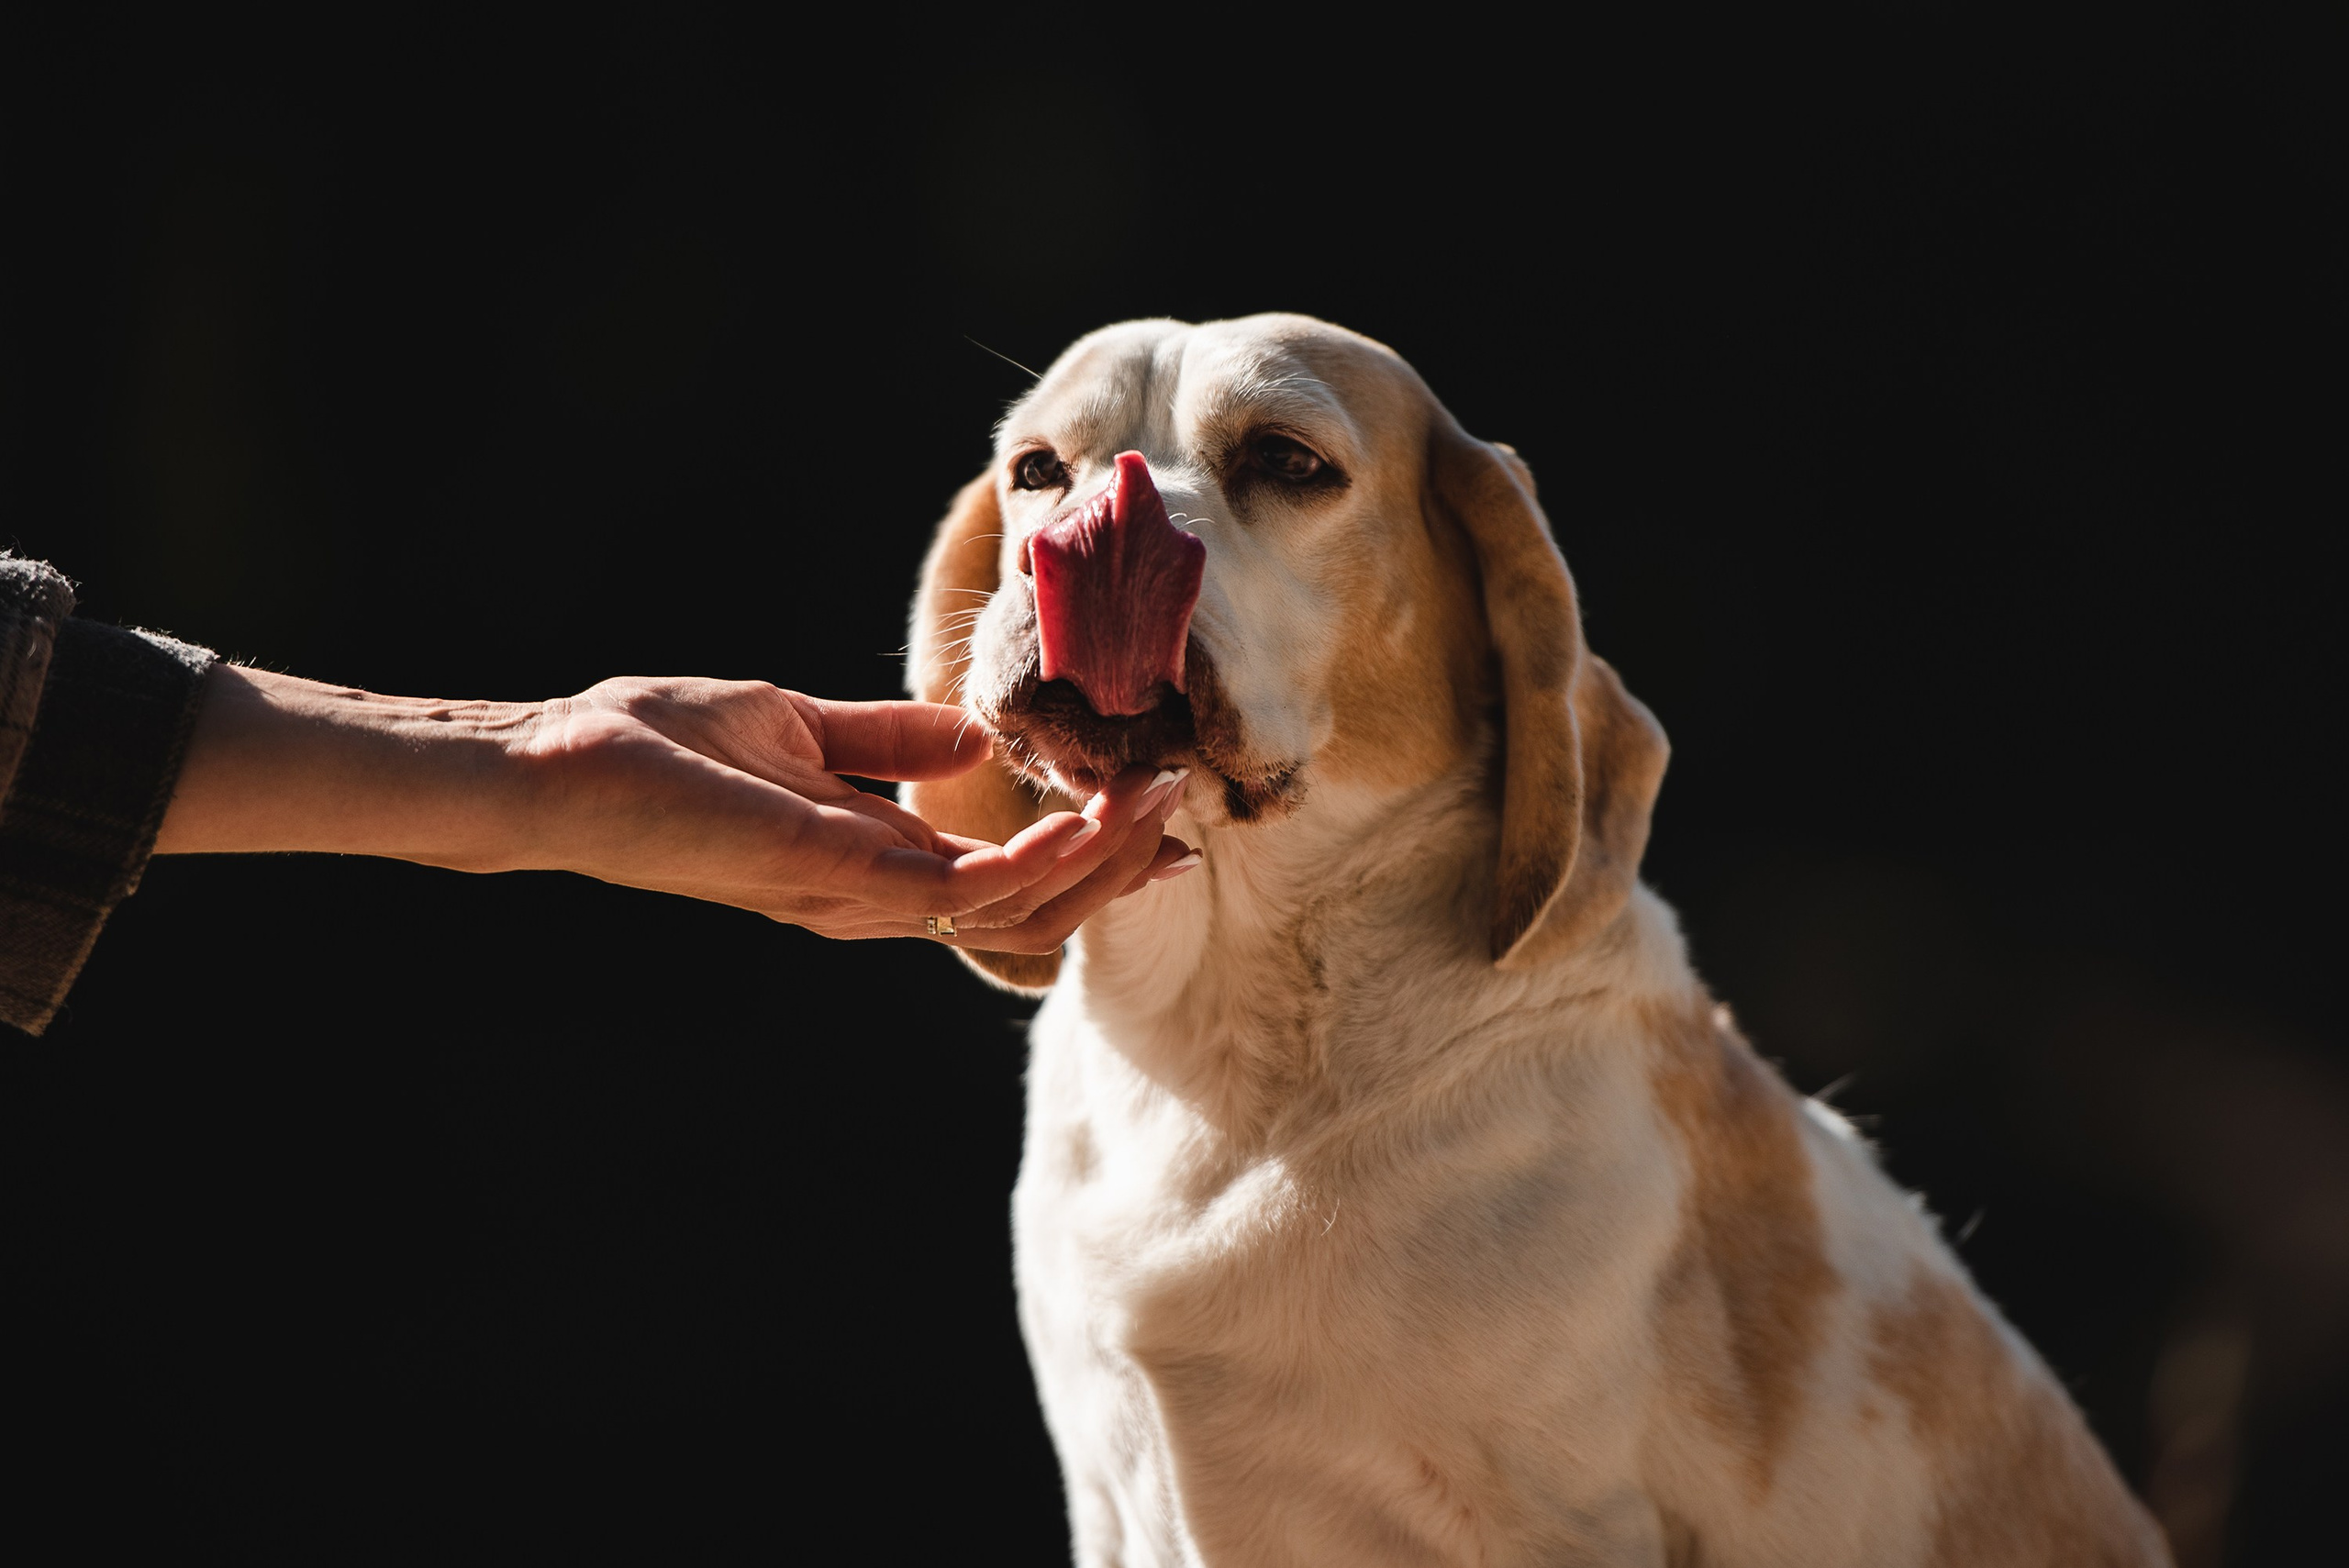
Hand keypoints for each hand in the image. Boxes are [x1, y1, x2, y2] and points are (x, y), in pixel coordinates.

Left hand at [520, 677, 1192, 945]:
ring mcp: (862, 899)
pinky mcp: (841, 881)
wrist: (565, 766)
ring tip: (1156, 799)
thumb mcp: (795, 726)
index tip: (1158, 815)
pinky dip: (1039, 858)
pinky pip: (968, 889)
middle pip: (1032, 909)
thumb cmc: (658, 749)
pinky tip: (1087, 817)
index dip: (1089, 854)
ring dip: (1098, 859)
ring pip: (1018, 909)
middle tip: (1183, 809)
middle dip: (1116, 866)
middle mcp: (877, 898)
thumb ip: (883, 739)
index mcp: (873, 862)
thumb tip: (964, 727)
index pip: (1007, 877)